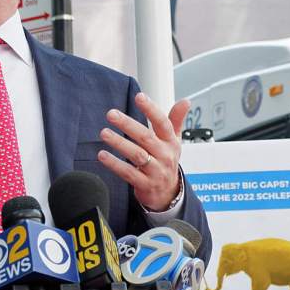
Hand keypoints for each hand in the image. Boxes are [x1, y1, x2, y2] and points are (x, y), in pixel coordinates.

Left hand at [98, 94, 187, 211]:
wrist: (168, 193)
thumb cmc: (166, 160)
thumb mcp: (174, 141)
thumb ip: (175, 120)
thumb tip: (186, 101)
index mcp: (171, 142)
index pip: (163, 123)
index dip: (151, 109)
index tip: (139, 96)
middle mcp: (165, 155)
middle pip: (146, 137)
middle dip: (128, 124)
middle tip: (111, 114)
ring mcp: (156, 171)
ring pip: (137, 155)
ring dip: (119, 143)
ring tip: (104, 133)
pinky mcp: (145, 185)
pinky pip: (129, 173)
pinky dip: (115, 164)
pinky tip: (102, 155)